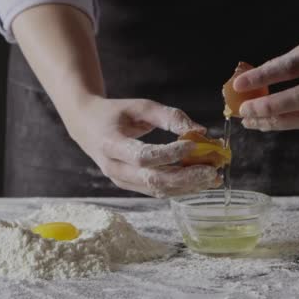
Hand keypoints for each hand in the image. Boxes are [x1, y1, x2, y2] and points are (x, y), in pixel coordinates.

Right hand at [64, 97, 221, 197]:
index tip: (194, 143)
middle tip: (212, 169)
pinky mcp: (129, 186)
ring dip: (187, 186)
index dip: (170, 154)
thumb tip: (200, 131)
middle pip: (152, 180)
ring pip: (157, 190)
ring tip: (212, 177)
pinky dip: (180, 188)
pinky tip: (199, 181)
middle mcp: (113, 168)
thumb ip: (168, 116)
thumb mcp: (139, 106)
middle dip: (186, 177)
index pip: (143, 156)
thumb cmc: (113, 113)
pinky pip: (156, 191)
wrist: (86, 126)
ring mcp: (120, 180)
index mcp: (110, 144)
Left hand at [233, 19, 298, 130]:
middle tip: (243, 110)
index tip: (239, 84)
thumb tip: (251, 77)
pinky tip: (266, 123)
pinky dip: (285, 123)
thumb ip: (286, 61)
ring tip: (249, 121)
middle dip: (268, 108)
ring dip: (274, 122)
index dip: (264, 77)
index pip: (293, 67)